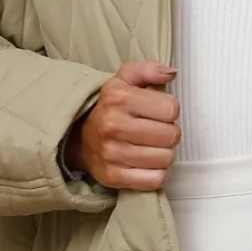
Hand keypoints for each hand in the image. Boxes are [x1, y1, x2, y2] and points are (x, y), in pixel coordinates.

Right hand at [64, 60, 180, 190]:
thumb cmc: (111, 108)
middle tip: (155, 131)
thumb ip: (149, 70)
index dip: (169, 111)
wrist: (79, 136)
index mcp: (119, 98)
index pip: (172, 109)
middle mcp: (113, 125)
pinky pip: (155, 180)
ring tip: (149, 146)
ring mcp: (112, 153)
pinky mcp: (113, 177)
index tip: (157, 112)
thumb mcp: (124, 80)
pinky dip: (155, 173)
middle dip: (168, 133)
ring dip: (163, 154)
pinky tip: (145, 163)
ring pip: (166, 158)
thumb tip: (171, 73)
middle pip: (172, 135)